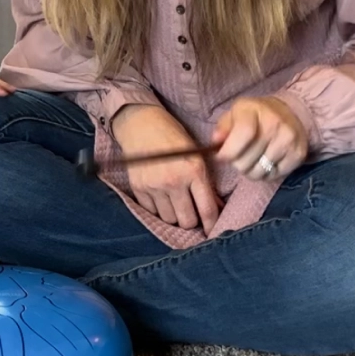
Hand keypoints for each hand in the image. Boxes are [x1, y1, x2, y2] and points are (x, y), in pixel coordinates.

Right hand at [114, 104, 219, 232]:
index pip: (207, 209)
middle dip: (192, 220)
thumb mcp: (196, 156)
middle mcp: (173, 181)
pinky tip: (161, 198)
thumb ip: (205, 182)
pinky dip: (158, 209)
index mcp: (193, 171)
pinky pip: (152, 211)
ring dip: (174, 215)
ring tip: (175, 204)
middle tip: (191, 213)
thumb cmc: (174, 137)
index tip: (212, 230)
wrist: (141, 124)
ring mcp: (153, 186)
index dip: (211, 224)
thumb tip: (216, 207)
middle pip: (187, 220)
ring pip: (169, 218)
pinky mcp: (138, 188)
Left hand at [211, 96, 306, 181]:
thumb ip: (222, 128)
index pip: (243, 134)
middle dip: (236, 163)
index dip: (228, 151)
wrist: (290, 113)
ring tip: (251, 160)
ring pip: (259, 171)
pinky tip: (265, 162)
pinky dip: (265, 174)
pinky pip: (274, 176)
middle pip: (247, 159)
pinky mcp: (298, 154)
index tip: (221, 157)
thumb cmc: (254, 117)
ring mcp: (289, 139)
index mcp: (253, 110)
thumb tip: (215, 141)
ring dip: (250, 171)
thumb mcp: (234, 115)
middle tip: (238, 157)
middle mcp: (274, 123)